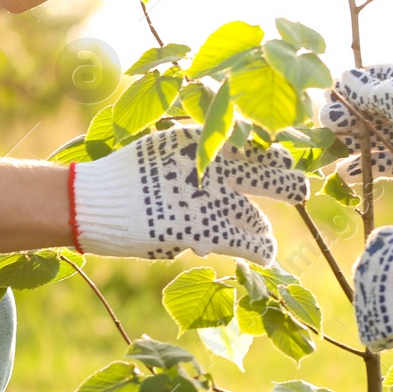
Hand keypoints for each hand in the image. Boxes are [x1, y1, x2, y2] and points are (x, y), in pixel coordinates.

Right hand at [68, 125, 309, 264]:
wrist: (93, 200)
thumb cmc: (124, 175)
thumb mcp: (164, 149)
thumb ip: (197, 151)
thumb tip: (234, 154)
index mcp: (204, 138)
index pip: (255, 142)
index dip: (274, 153)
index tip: (282, 157)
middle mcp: (214, 165)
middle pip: (271, 175)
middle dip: (289, 183)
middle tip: (299, 188)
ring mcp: (211, 198)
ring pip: (257, 218)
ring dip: (262, 229)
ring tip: (263, 237)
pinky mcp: (205, 229)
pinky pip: (249, 243)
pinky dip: (259, 250)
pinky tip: (262, 253)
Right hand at [319, 64, 392, 188]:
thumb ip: (366, 89)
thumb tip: (344, 77)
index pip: (370, 83)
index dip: (349, 88)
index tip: (332, 92)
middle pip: (365, 113)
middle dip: (343, 117)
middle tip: (327, 120)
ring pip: (368, 139)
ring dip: (347, 143)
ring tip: (327, 147)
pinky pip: (380, 164)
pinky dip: (362, 169)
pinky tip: (343, 171)